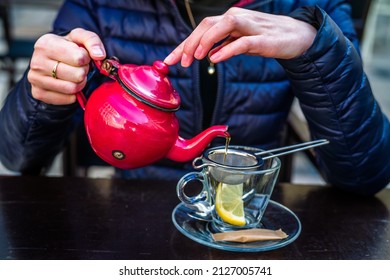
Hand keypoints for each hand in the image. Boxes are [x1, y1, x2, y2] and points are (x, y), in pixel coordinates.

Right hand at [27, 28, 105, 104]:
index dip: (86, 59)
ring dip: (80, 84)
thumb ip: (91, 40)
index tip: (82, 57)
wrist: (50, 61)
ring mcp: (35, 78)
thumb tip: (99, 55)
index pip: (79, 58)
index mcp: (46, 44)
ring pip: (72, 88)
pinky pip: (67, 99)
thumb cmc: (67, 49)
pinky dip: (74, 94)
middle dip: (84, 72)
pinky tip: (70, 85)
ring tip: (76, 76)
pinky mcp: (38, 93)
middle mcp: (37, 61)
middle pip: (77, 75)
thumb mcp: (79, 38)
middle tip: (80, 68)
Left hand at [164, 7, 315, 66]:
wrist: (298, 36)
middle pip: (207, 25)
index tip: (170, 60)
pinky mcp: (263, 38)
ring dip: (205, 41)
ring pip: (222, 26)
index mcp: (229, 21)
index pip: (201, 29)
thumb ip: (226, 45)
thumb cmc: (268, 38)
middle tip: (180, 62)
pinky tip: (215, 58)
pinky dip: (227, 49)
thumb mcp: (242, 42)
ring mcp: (250, 27)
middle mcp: (237, 19)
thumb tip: (210, 55)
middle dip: (189, 43)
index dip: (184, 45)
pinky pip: (242, 42)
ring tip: (195, 58)